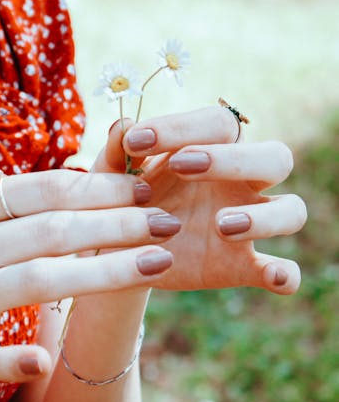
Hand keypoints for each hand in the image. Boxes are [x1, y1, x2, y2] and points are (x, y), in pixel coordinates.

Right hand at [0, 170, 180, 396]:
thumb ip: (21, 204)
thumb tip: (96, 176)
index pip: (43, 191)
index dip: (100, 189)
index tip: (145, 189)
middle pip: (50, 231)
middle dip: (118, 225)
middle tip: (168, 222)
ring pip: (38, 282)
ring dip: (105, 274)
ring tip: (159, 263)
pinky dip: (16, 358)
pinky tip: (48, 358)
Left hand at [93, 106, 306, 293]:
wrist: (120, 253)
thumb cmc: (123, 200)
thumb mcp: (110, 178)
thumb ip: (114, 153)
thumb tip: (122, 126)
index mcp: (210, 150)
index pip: (219, 124)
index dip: (182, 127)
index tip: (136, 142)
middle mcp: (240, 183)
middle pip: (275, 157)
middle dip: (234, 159)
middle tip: (182, 167)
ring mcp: (248, 227)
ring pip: (292, 210)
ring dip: (265, 216)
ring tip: (220, 225)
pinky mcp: (244, 267)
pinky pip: (285, 271)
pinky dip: (286, 274)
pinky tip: (273, 277)